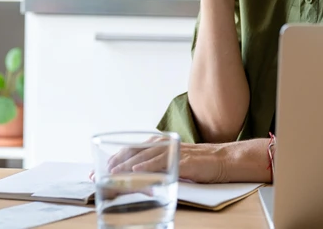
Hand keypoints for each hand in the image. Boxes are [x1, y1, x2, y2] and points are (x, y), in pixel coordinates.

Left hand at [91, 141, 228, 183]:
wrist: (224, 160)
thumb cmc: (200, 164)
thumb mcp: (174, 162)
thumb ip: (157, 165)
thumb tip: (134, 178)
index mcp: (161, 144)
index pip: (132, 149)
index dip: (115, 158)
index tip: (99, 168)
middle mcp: (165, 145)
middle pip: (134, 151)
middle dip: (114, 163)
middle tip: (98, 173)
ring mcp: (174, 152)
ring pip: (145, 156)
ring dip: (126, 164)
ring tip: (112, 172)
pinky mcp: (184, 161)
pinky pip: (163, 163)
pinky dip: (148, 167)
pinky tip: (136, 172)